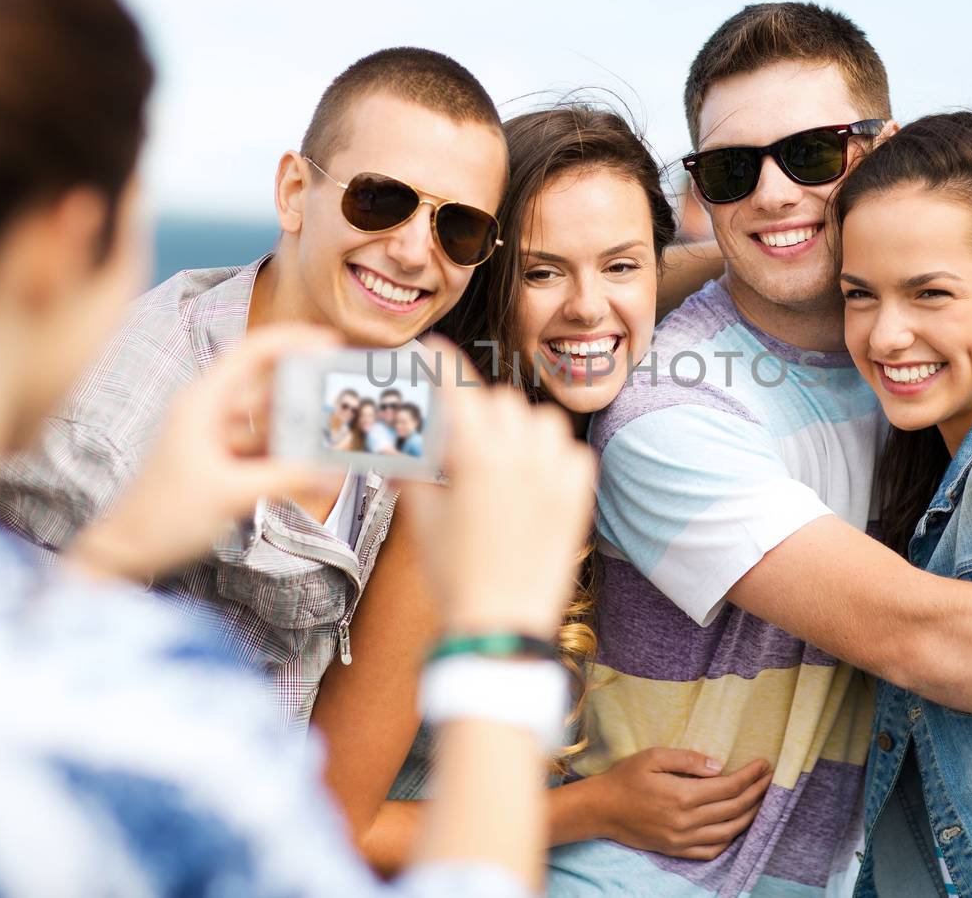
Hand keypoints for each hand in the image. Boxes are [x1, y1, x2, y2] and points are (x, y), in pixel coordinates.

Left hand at [71, 323, 345, 580]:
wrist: (125, 552)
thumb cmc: (162, 518)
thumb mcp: (231, 495)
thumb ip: (287, 480)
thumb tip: (334, 473)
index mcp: (202, 402)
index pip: (251, 352)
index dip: (293, 340)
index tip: (331, 343)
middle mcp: (207, 410)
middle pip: (265, 385)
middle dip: (304, 387)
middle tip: (343, 395)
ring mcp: (212, 435)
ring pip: (265, 418)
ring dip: (297, 423)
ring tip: (335, 430)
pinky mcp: (218, 460)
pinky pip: (259, 445)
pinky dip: (283, 450)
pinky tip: (310, 462)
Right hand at [398, 356, 595, 637]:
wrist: (500, 623)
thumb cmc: (455, 574)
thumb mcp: (420, 518)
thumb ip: (408, 472)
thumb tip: (392, 448)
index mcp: (475, 456)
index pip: (458, 388)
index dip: (443, 362)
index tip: (435, 348)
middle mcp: (520, 455)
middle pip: (499, 401)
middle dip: (477, 410)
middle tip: (462, 436)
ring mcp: (555, 474)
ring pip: (540, 419)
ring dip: (518, 427)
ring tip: (500, 458)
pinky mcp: (579, 496)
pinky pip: (572, 450)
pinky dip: (554, 453)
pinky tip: (534, 476)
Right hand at [588, 749, 770, 859]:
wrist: (601, 809)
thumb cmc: (625, 778)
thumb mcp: (653, 756)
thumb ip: (688, 760)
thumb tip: (719, 766)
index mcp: (682, 795)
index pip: (728, 787)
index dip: (750, 776)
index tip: (764, 765)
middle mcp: (686, 821)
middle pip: (733, 809)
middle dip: (756, 793)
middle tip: (770, 780)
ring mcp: (682, 840)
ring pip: (728, 832)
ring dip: (749, 817)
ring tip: (760, 802)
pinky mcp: (676, 850)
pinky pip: (711, 850)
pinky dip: (729, 840)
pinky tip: (736, 827)